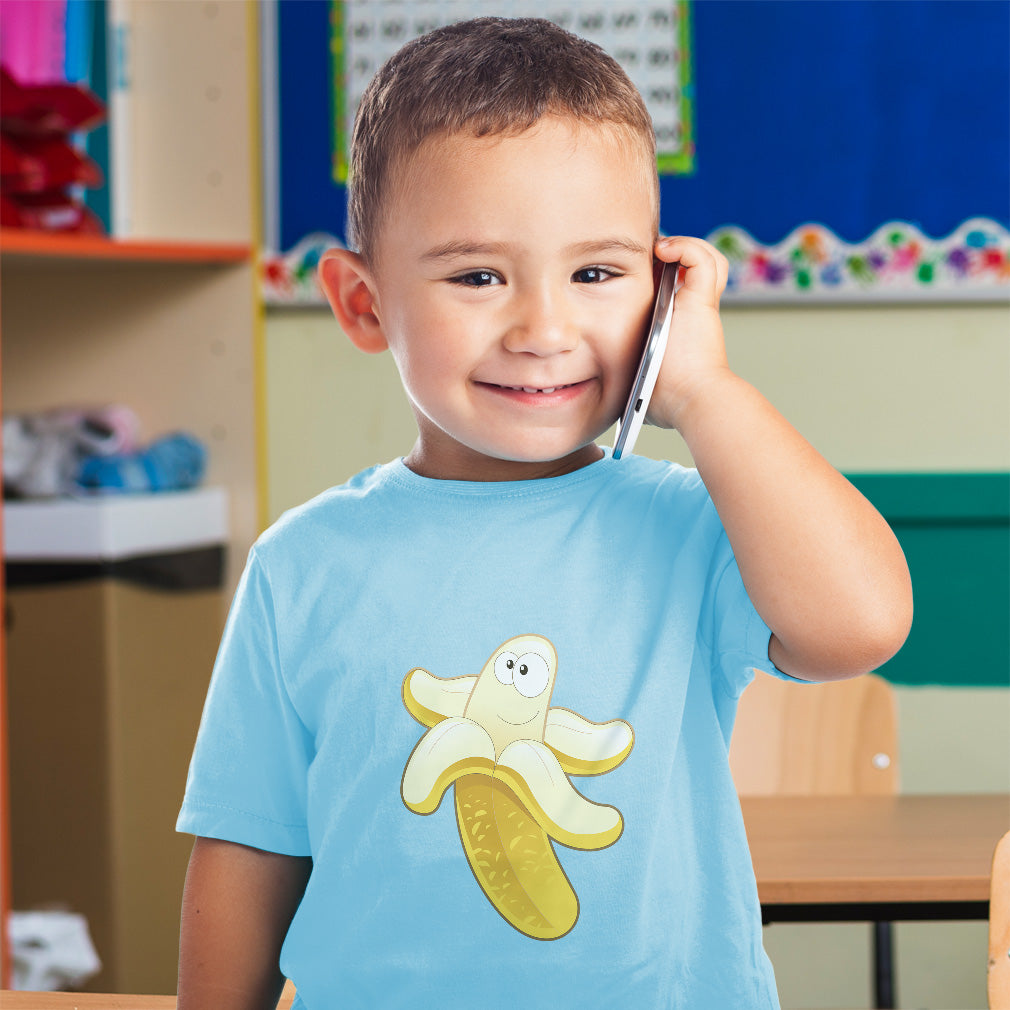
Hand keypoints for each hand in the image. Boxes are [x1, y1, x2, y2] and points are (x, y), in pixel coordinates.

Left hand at [646, 235, 731, 431]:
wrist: (690, 400)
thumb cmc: (666, 400)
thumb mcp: (641, 383)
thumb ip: (632, 378)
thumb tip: (618, 396)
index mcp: (680, 326)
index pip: (677, 289)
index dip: (660, 276)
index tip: (634, 274)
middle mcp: (694, 311)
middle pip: (696, 268)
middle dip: (672, 256)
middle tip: (645, 256)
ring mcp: (700, 303)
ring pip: (706, 258)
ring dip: (685, 248)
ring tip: (660, 252)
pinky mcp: (702, 299)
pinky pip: (701, 258)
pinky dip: (686, 247)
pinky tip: (664, 252)